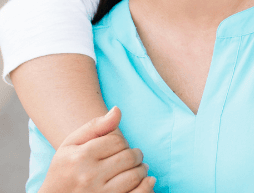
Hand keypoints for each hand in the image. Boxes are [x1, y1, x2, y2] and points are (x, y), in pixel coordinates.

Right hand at [38, 106, 155, 192]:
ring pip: (133, 176)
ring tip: (139, 168)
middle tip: (135, 157)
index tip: (120, 148)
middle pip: (128, 157)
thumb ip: (95, 126)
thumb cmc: (63, 171)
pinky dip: (146, 186)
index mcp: (81, 157)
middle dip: (136, 155)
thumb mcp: (71, 145)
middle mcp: (89, 176)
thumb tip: (117, 110)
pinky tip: (147, 181)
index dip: (122, 142)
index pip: (118, 141)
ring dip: (141, 170)